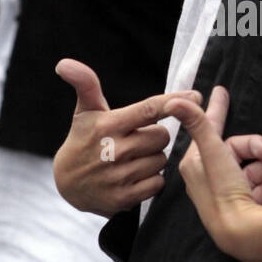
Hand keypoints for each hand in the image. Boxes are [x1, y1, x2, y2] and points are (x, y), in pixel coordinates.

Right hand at [53, 59, 261, 218]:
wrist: (67, 184)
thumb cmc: (83, 140)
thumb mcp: (85, 112)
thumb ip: (85, 84)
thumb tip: (64, 63)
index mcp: (108, 125)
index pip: (149, 109)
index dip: (174, 102)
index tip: (196, 97)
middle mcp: (113, 150)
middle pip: (162, 137)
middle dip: (156, 136)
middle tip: (139, 139)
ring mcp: (118, 176)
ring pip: (161, 161)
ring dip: (154, 158)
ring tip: (135, 157)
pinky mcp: (122, 198)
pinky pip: (157, 184)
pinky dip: (152, 179)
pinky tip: (137, 175)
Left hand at [167, 86, 261, 261]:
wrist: (244, 234)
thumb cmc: (223, 191)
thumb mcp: (213, 152)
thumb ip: (198, 123)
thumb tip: (173, 101)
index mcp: (197, 165)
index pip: (208, 130)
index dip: (216, 109)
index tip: (221, 91)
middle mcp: (210, 180)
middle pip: (237, 151)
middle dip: (258, 148)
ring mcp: (230, 195)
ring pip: (254, 168)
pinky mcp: (247, 209)